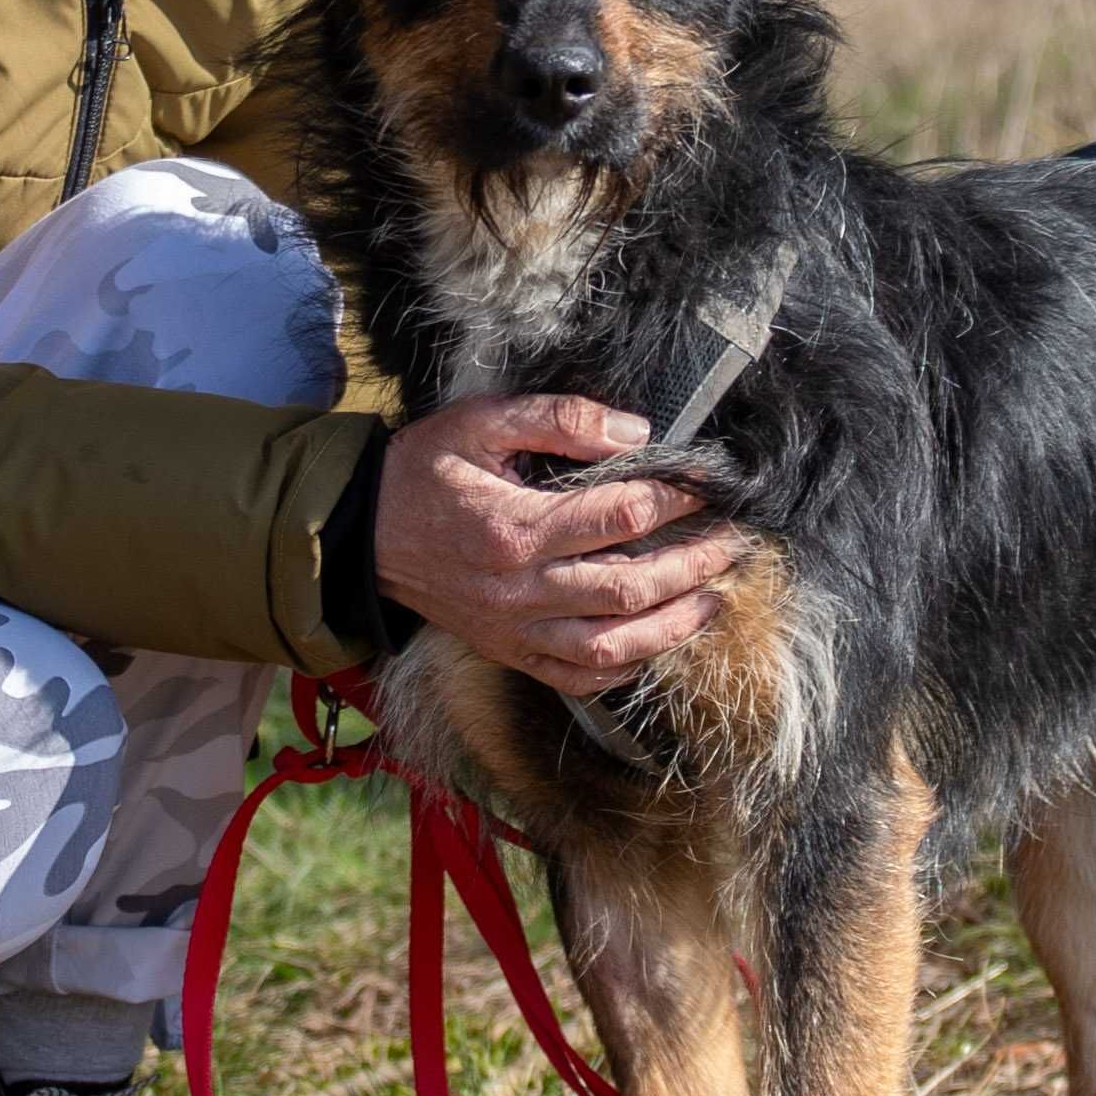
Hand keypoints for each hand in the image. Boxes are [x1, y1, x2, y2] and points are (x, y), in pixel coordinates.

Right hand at [372, 394, 744, 696]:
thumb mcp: (481, 422)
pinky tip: (658, 641)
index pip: (621, 517)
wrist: (361, 533)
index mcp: (516, 529)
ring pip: (614, 645)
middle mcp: (521, 590)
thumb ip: (560, 419)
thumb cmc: (423, 471)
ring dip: (675, 626)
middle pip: (631, 589)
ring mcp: (517, 631)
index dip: (676, 498)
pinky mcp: (511, 653)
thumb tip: (636, 431)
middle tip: (733, 543)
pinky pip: (580, 676)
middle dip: (694, 564)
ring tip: (715, 598)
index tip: (708, 483)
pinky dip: (626, 665)